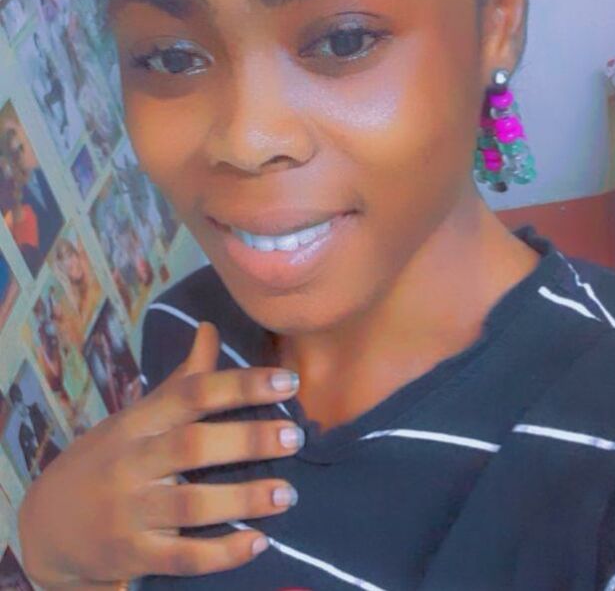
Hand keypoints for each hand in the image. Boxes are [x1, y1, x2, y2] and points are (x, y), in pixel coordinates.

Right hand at [18, 321, 302, 586]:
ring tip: (287, 493)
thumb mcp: (139, 416)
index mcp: (138, 422)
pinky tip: (259, 542)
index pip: (192, 394)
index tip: (288, 381)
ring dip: (244, 499)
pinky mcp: (132, 556)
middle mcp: (132, 463)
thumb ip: (182, 379)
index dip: (241, 384)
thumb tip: (210, 327)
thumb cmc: (109, 459)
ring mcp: (130, 512)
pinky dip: (223, 553)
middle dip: (248, 440)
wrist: (48, 524)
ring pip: (192, 504)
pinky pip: (183, 557)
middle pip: (193, 446)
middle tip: (295, 436)